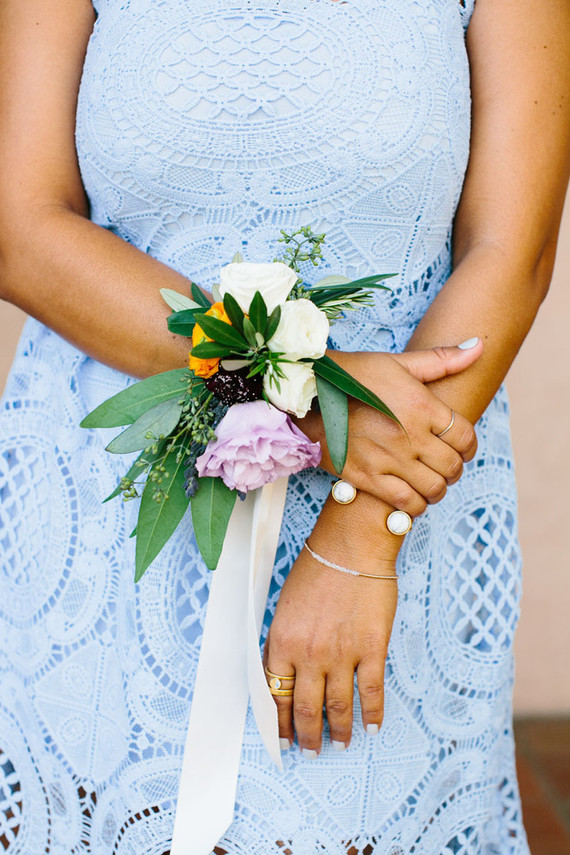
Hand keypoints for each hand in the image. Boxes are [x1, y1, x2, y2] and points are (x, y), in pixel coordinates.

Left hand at [265, 497, 398, 753]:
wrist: (352, 546)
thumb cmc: (317, 568)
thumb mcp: (286, 605)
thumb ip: (284, 641)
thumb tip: (284, 674)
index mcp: (282, 641)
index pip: (276, 694)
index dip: (280, 722)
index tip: (283, 739)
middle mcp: (308, 653)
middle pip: (306, 709)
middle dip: (307, 736)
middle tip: (311, 751)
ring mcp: (342, 653)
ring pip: (338, 707)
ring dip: (338, 731)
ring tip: (340, 744)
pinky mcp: (372, 649)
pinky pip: (371, 692)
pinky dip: (372, 714)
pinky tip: (371, 727)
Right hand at [299, 341, 481, 515]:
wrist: (307, 396)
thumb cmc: (353, 376)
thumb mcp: (397, 363)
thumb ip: (442, 359)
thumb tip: (478, 346)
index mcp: (421, 405)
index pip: (466, 437)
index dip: (470, 447)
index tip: (462, 449)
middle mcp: (409, 434)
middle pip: (452, 466)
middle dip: (455, 470)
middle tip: (446, 467)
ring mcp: (388, 459)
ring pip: (433, 489)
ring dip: (437, 490)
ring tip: (430, 483)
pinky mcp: (367, 478)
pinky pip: (405, 503)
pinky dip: (415, 506)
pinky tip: (411, 496)